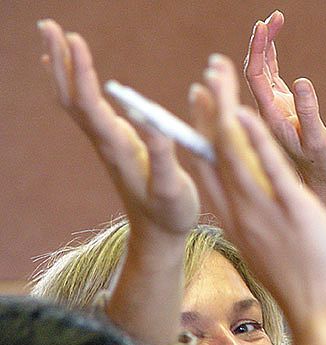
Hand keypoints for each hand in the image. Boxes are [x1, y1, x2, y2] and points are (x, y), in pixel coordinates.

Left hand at [38, 19, 198, 239]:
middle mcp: (105, 142)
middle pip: (71, 97)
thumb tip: (148, 116)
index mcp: (119, 149)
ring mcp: (106, 142)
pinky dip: (72, 83)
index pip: (90, 105)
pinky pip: (84, 108)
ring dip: (61, 67)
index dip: (80, 72)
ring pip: (73, 100)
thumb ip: (162, 154)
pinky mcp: (113, 143)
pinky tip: (67, 71)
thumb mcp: (171, 188)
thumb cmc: (169, 213)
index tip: (75, 39)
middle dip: (59, 60)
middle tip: (49, 24)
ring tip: (53, 36)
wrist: (157, 234)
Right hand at [190, 54, 325, 325]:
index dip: (199, 135)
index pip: (208, 171)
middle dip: (206, 112)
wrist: (318, 312)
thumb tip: (243, 196)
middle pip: (215, 153)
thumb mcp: (262, 247)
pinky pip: (269, 166)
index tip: (196, 108)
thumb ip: (250, 219)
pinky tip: (243, 110)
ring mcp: (262, 210)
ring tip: (216, 76)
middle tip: (202, 78)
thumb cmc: (295, 281)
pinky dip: (254, 136)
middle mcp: (239, 212)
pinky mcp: (291, 209)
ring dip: (223, 110)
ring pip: (235, 152)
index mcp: (233, 221)